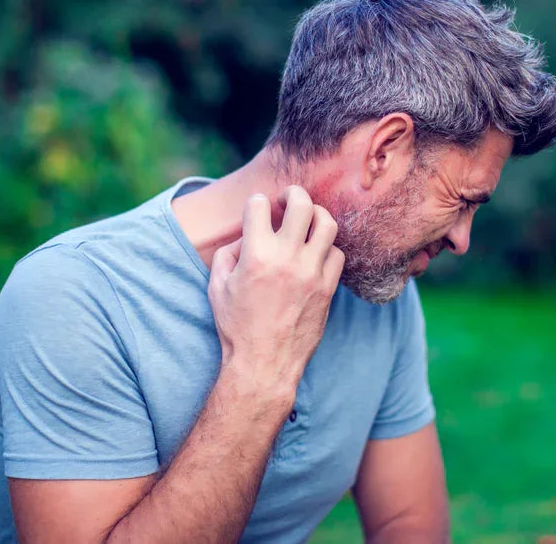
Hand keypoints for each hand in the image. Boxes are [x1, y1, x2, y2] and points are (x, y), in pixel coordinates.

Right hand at [207, 185, 344, 399]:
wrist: (265, 363)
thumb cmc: (237, 326)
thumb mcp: (217, 287)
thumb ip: (227, 254)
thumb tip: (244, 237)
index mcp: (256, 255)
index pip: (259, 205)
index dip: (256, 204)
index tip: (257, 211)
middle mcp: (287, 258)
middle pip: (302, 203)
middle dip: (293, 193)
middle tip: (287, 199)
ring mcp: (312, 272)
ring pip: (327, 224)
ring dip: (315, 216)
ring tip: (307, 221)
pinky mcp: (328, 288)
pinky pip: (338, 253)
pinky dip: (327, 248)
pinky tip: (316, 253)